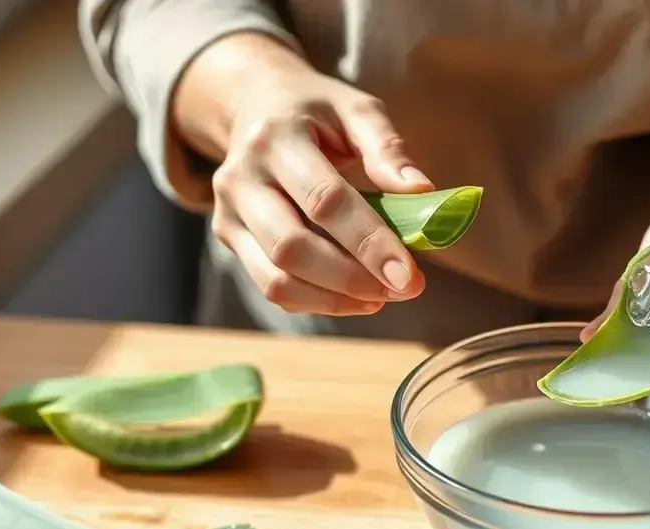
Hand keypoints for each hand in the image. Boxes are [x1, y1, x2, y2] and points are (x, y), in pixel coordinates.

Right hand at [181, 34, 432, 314]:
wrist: (253, 105)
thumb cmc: (316, 111)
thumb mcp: (355, 110)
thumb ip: (387, 148)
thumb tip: (421, 191)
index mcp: (275, 138)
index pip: (324, 200)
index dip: (369, 242)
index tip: (409, 275)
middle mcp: (241, 177)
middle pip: (292, 247)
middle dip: (352, 279)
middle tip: (404, 290)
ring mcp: (228, 211)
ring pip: (275, 279)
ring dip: (334, 300)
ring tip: (381, 296)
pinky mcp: (228, 237)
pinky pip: (270, 286)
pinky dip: (316, 301)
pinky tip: (353, 297)